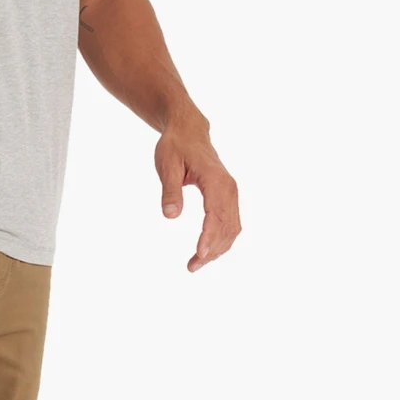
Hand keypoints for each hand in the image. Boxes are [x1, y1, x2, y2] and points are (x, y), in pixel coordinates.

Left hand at [155, 115, 241, 271]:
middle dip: (212, 250)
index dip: (209, 236)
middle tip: (191, 267)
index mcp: (215, 180)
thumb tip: (170, 215)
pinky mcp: (228, 197)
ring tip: (195, 264)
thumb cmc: (175, 146)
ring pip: (232, 228)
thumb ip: (170, 191)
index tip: (200, 254)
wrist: (189, 132)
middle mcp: (229, 188)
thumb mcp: (166, 165)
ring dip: (218, 249)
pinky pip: (230, 223)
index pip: (215, 213)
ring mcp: (231, 193)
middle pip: (227, 226)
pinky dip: (221, 240)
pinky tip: (207, 252)